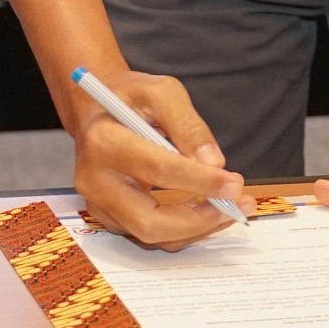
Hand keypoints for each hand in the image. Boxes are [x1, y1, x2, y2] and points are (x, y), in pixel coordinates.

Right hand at [69, 69, 245, 249]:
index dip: (200, 180)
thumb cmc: (129, 97)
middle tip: (234, 205)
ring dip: (196, 229)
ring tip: (231, 210)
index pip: (157, 169)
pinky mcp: (108, 217)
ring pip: (151, 236)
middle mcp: (94, 180)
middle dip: (198, 220)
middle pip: (149, 220)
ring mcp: (98, 204)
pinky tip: (208, 213)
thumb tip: (214, 164)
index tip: (233, 183)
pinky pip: (149, 235)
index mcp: (104, 141)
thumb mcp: (161, 92)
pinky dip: (183, 230)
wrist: (96, 109)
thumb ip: (189, 126)